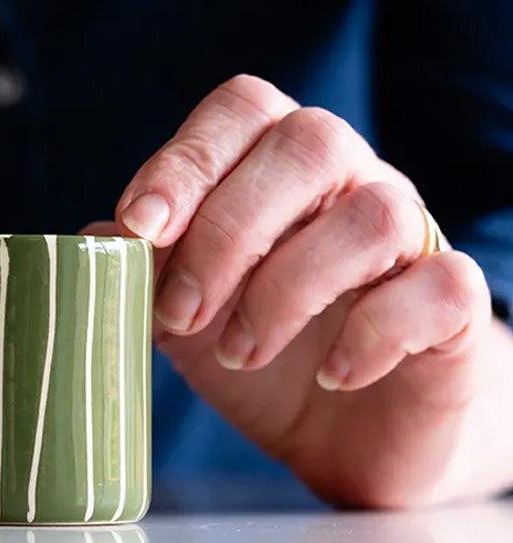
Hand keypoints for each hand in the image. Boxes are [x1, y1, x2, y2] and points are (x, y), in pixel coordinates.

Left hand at [113, 74, 499, 505]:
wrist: (348, 433)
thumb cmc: (259, 357)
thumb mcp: (185, 317)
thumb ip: (143, 273)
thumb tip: (90, 240)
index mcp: (277, 170)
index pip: (243, 110)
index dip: (187, 160)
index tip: (139, 227)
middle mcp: (350, 184)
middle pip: (309, 144)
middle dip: (227, 233)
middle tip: (182, 315)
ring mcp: (411, 240)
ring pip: (373, 215)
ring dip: (287, 291)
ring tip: (241, 355)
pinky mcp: (451, 306)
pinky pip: (438, 289)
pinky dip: (374, 334)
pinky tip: (331, 376)